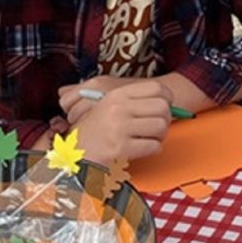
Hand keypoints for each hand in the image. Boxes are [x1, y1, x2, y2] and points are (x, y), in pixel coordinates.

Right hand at [57, 78, 172, 162]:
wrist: (74, 155)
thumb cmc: (95, 132)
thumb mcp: (108, 107)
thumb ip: (133, 101)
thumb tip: (167, 101)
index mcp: (116, 95)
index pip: (156, 88)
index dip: (167, 98)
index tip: (165, 106)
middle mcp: (118, 108)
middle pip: (163, 107)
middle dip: (165, 120)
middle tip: (158, 128)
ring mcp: (119, 127)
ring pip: (161, 127)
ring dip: (160, 136)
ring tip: (150, 139)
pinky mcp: (121, 148)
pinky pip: (153, 146)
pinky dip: (153, 149)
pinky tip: (143, 149)